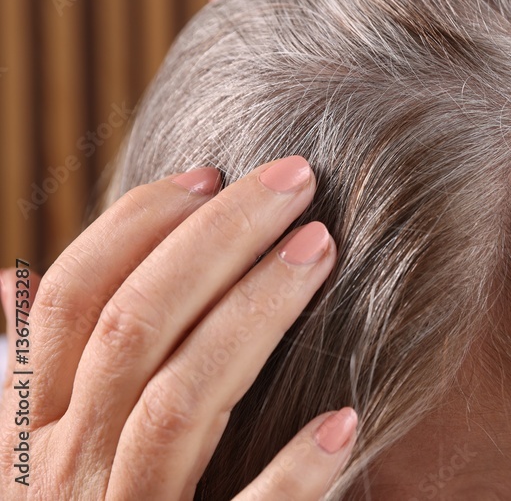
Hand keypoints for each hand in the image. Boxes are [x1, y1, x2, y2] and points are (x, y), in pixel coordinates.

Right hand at [0, 156, 355, 499]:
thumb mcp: (31, 456)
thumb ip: (30, 377)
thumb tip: (1, 281)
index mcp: (30, 432)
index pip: (70, 299)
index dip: (137, 224)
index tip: (212, 172)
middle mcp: (61, 473)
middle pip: (135, 325)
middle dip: (216, 238)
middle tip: (296, 179)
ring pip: (182, 398)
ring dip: (254, 314)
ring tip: (322, 248)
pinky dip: (290, 473)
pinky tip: (343, 419)